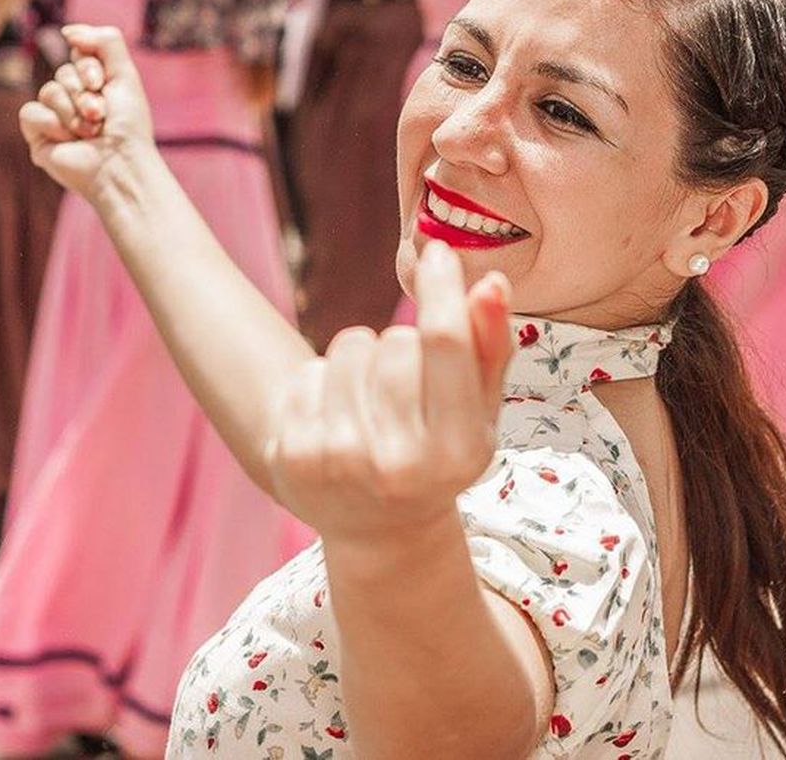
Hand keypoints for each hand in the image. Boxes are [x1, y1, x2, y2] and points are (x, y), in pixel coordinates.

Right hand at [19, 25, 156, 199]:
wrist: (120, 165)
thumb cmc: (128, 127)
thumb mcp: (126, 75)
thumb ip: (106, 41)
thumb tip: (67, 31)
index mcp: (94, 84)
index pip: (78, 55)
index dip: (89, 66)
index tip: (101, 83)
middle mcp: (73, 98)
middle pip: (63, 72)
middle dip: (84, 93)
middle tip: (101, 114)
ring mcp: (54, 116)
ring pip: (48, 91)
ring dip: (73, 113)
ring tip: (90, 132)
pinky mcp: (38, 135)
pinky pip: (31, 112)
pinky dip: (54, 125)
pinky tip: (70, 141)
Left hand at [263, 243, 514, 547]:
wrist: (382, 533)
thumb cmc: (441, 455)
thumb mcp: (479, 412)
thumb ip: (490, 347)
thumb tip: (490, 282)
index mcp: (457, 453)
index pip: (445, 342)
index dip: (441, 287)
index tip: (436, 251)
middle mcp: (398, 464)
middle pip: (397, 341)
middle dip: (403, 344)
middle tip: (406, 387)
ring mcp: (340, 462)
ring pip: (351, 346)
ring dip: (362, 359)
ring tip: (371, 404)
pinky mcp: (294, 455)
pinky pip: (310, 370)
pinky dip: (324, 383)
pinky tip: (337, 421)